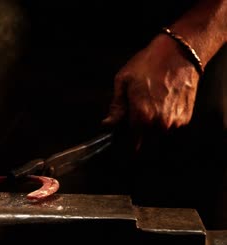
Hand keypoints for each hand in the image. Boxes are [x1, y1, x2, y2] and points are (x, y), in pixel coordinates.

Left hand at [102, 34, 199, 149]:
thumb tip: (107, 125)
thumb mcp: (123, 82)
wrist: (179, 53)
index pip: (130, 144)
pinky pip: (169, 129)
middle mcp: (159, 124)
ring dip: (150, 131)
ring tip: (147, 110)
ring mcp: (174, 123)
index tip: (119, 138)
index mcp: (141, 116)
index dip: (123, 143)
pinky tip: (160, 107)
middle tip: (132, 121)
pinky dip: (163, 124)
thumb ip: (116, 108)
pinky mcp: (185, 119)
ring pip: (157, 138)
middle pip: (144, 144)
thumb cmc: (149, 64)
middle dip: (136, 136)